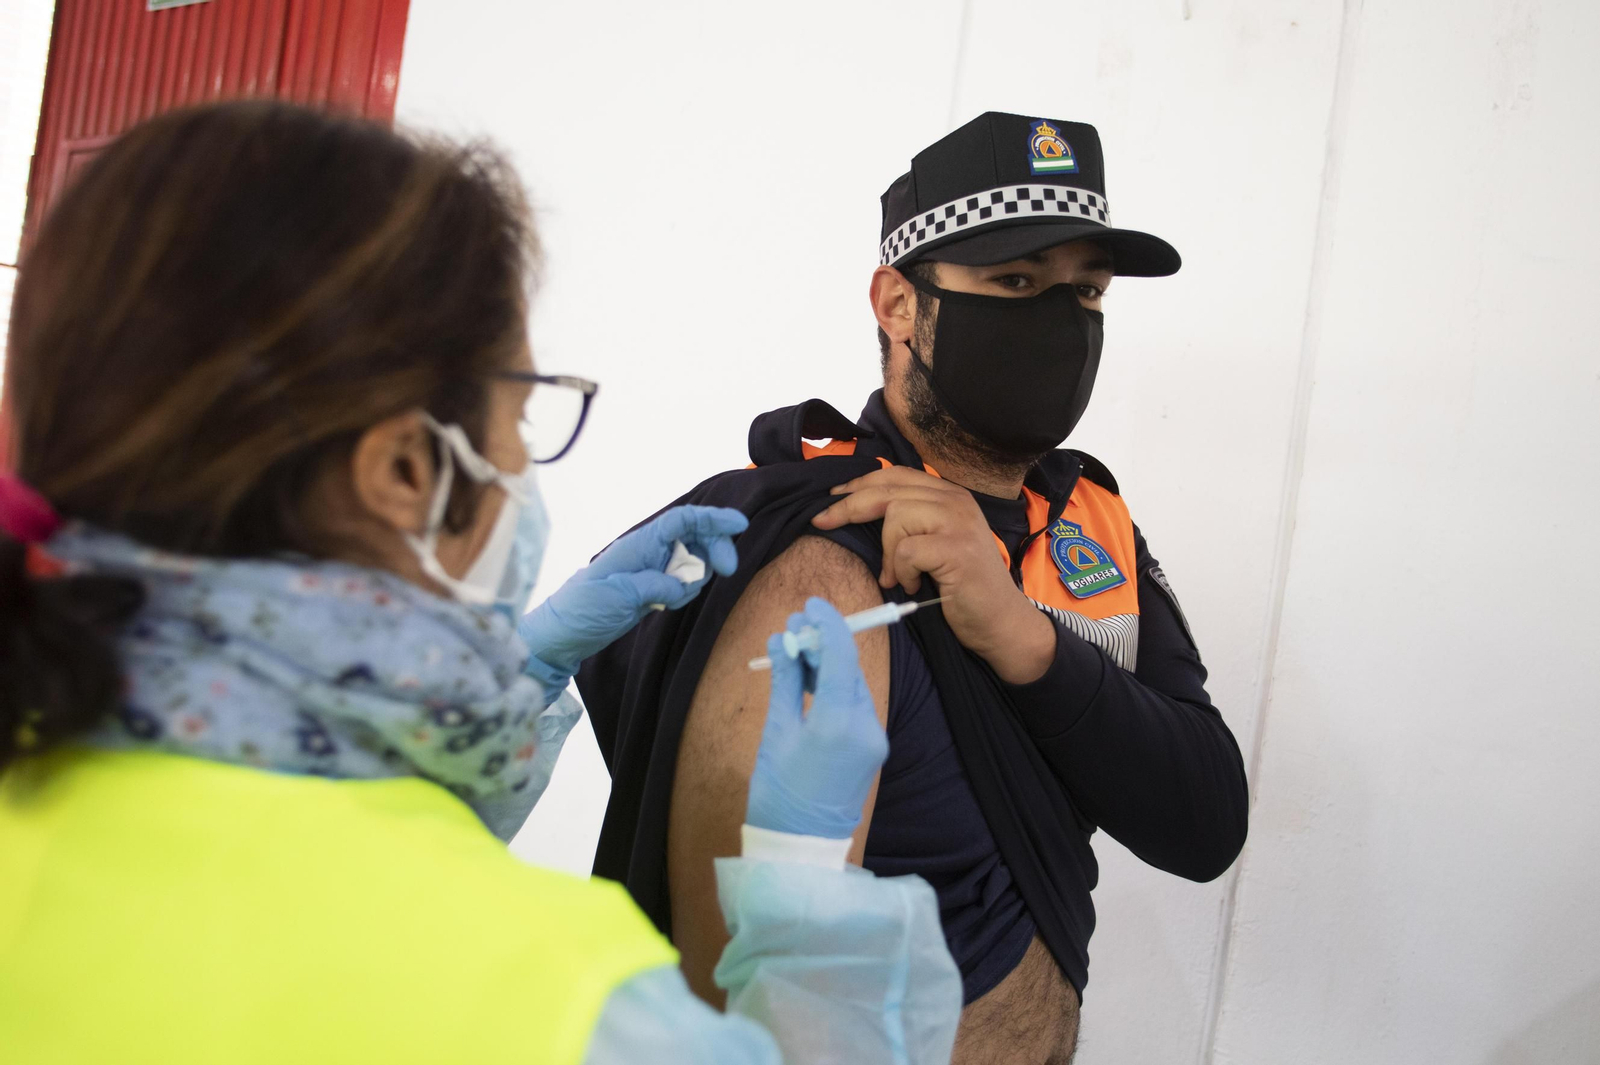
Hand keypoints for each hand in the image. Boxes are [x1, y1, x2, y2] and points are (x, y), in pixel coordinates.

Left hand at [518, 505, 748, 692]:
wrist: (562, 637)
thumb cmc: (582, 609)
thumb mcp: (618, 595)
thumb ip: (655, 584)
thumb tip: (684, 584)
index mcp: (640, 544)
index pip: (682, 520)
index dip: (713, 518)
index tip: (740, 525)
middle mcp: (650, 553)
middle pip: (696, 538)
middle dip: (716, 549)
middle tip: (729, 571)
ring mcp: (653, 572)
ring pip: (694, 562)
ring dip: (698, 577)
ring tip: (673, 598)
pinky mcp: (654, 592)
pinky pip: (684, 585)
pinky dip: (686, 593)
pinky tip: (666, 606)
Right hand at [745, 598, 887, 839]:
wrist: (801, 848)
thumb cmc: (779, 794)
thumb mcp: (776, 732)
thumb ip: (786, 680)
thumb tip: (782, 640)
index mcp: (838, 722)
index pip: (840, 656)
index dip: (826, 624)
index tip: (810, 604)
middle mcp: (866, 727)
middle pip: (849, 668)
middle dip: (824, 642)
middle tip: (795, 625)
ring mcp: (874, 739)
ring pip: (853, 685)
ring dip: (829, 664)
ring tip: (797, 650)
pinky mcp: (873, 748)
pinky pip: (855, 705)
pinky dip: (835, 687)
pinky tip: (811, 679)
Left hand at [811, 467, 1053, 683]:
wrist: (1001, 623)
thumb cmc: (961, 588)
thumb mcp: (934, 544)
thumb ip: (909, 522)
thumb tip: (855, 509)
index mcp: (949, 495)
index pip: (895, 475)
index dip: (858, 484)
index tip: (829, 500)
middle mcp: (956, 500)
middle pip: (888, 489)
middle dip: (848, 506)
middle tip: (822, 523)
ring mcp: (959, 522)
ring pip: (896, 515)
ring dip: (888, 552)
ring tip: (899, 577)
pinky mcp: (957, 549)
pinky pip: (906, 549)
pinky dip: (902, 572)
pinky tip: (914, 586)